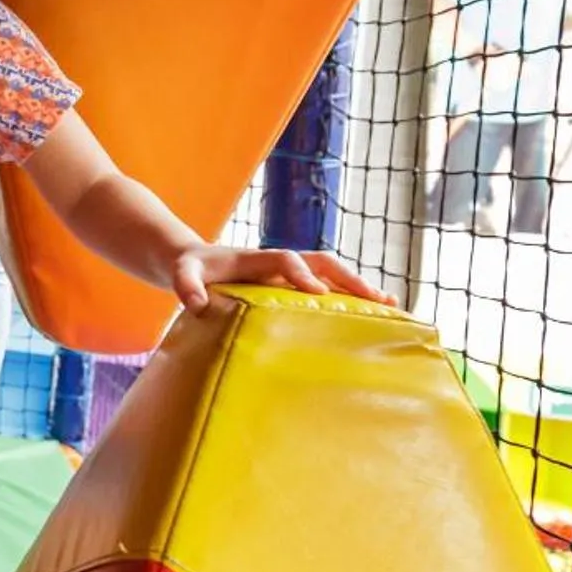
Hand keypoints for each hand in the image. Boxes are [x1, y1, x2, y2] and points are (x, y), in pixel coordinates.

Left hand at [167, 244, 395, 314]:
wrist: (194, 262)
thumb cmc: (190, 270)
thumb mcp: (181, 275)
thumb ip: (185, 285)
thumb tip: (196, 304)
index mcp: (257, 258)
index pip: (285, 261)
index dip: (300, 274)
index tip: (316, 293)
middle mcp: (281, 262)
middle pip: (322, 263)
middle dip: (348, 279)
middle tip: (375, 298)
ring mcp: (291, 274)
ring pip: (333, 275)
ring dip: (359, 288)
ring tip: (391, 305)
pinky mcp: (294, 286)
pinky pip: (329, 289)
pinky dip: (352, 298)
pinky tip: (377, 313)